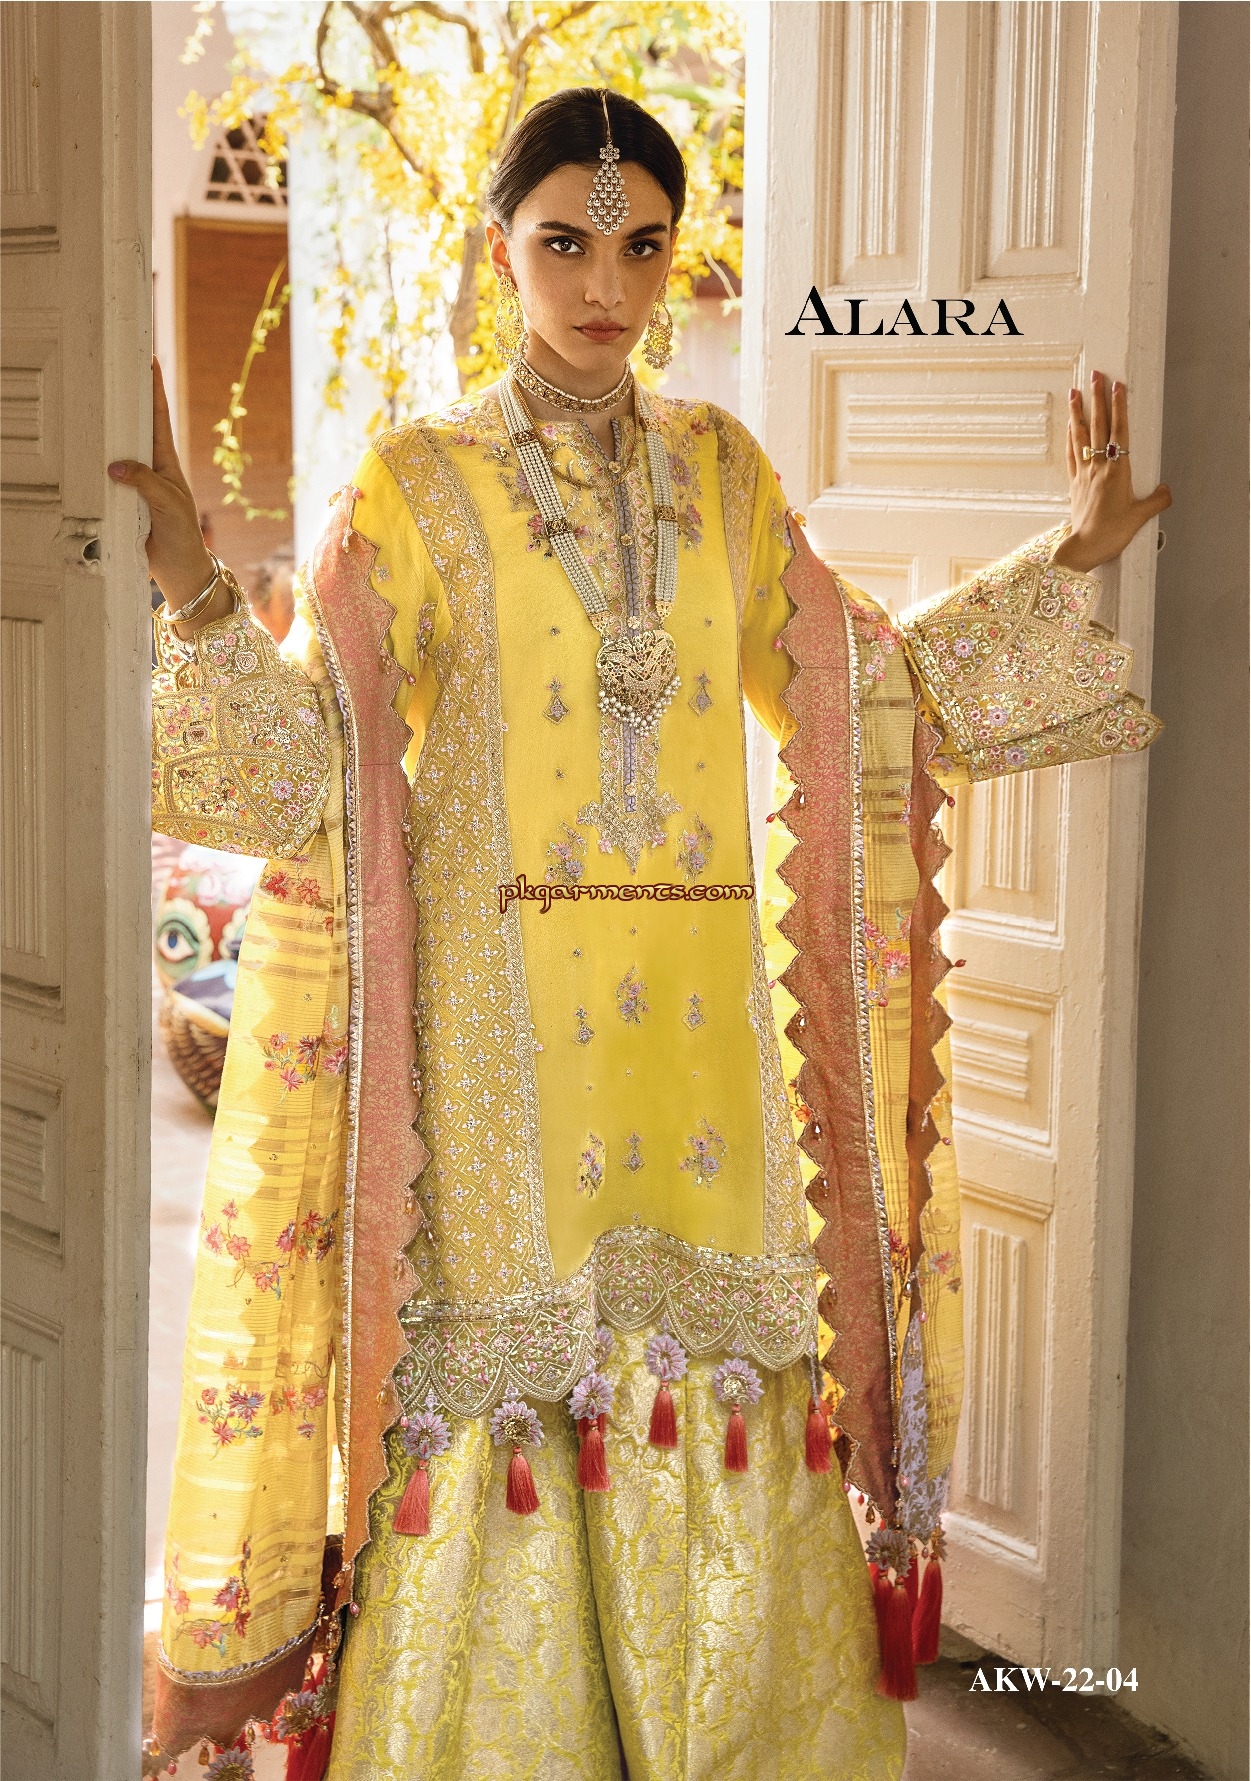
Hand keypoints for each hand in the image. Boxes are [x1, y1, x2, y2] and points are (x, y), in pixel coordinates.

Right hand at [108, 360, 226, 628]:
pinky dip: (98, 464)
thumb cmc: (183, 535)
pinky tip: (86, 453)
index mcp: (166, 462)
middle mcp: (151, 468)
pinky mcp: (124, 500)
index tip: (148, 361)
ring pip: (118, 450)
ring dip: (108, 431)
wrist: (180, 568)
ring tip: (95, 403)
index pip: (159, 418)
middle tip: (113, 371)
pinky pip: (108, 477)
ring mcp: (137, 483)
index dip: (154, 390)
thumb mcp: (168, 504)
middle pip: (135, 427)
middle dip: (127, 400)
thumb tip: (115, 466)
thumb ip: (144, 482)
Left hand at [1052, 371, 1170, 573]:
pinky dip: (1070, 438)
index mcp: (1117, 470)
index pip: (1119, 430)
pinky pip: (1071, 454)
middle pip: (1097, 426)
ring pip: (1080, 436)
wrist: (1084, 548)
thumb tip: (1167, 490)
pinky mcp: (1074, 484)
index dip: (1119, 406)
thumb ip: (1158, 500)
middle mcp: (1099, 467)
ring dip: (1078, 412)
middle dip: (1096, 398)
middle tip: (1094, 375)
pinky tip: (1069, 427)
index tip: (1117, 385)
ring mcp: (1084, 474)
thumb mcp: (1141, 516)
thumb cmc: (1111, 533)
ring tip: (1075, 392)